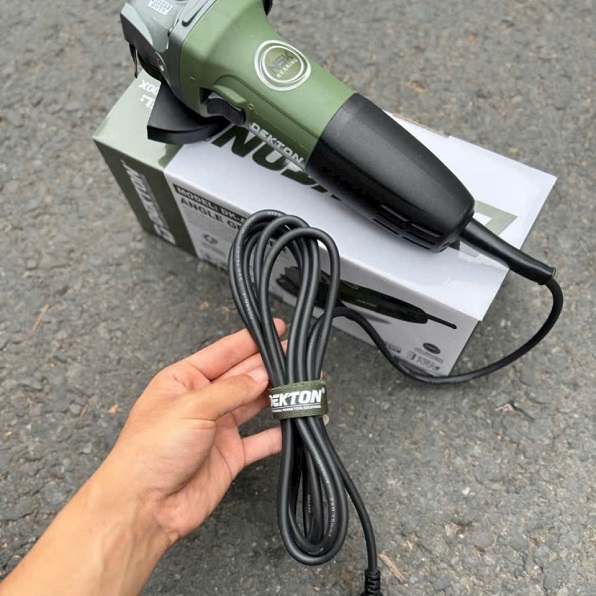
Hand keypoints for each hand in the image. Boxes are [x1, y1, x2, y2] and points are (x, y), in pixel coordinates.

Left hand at [96, 320, 284, 543]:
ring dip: (276, 396)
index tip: (276, 330)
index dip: (250, 340)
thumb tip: (261, 375)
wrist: (144, 507)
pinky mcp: (229, 455)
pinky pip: (260, 441)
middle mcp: (202, 401)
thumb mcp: (191, 408)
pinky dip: (278, 434)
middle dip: (269, 366)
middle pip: (242, 376)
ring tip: (301, 385)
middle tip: (296, 358)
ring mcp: (217, 429)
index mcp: (184, 380)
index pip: (223, 353)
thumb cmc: (149, 452)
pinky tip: (294, 425)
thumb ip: (231, 390)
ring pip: (254, 405)